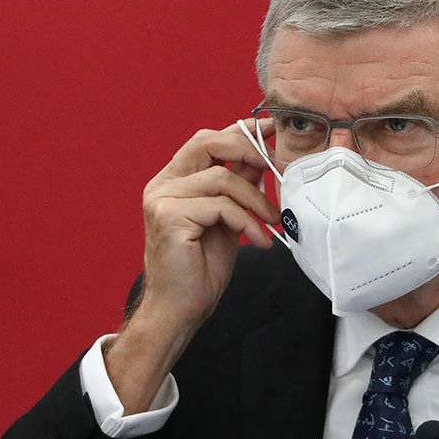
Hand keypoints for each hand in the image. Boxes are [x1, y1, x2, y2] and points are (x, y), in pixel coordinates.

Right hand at [106, 118, 279, 410]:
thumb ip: (238, 188)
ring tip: (271, 222)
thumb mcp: (227, 220)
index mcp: (173, 181)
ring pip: (221, 178)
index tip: (270, 128)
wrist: (178, 310)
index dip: (240, 132)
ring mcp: (162, 200)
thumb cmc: (199, 269)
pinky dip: (246, 222)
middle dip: (247, 149)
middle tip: (276, 166)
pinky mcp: (170, 217)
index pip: (207, 141)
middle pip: (207, 144)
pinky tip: (258, 241)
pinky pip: (220, 206)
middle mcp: (163, 185)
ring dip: (255, 199)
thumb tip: (261, 160)